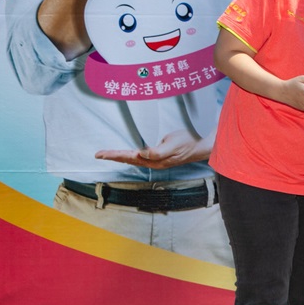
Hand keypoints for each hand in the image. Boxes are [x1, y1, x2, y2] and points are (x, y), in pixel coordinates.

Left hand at [95, 129, 210, 168]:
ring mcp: (158, 159)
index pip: (130, 157)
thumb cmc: (190, 142)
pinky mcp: (160, 155)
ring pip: (134, 159)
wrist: (204, 145)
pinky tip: (128, 154)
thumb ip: (157, 151)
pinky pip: (140, 156)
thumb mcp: (174, 144)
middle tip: (99, 154)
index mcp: (156, 160)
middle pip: (129, 159)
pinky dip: (130, 155)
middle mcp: (155, 162)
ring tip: (108, 154)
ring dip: (120, 156)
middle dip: (113, 156)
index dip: (115, 154)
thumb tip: (141, 154)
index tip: (101, 154)